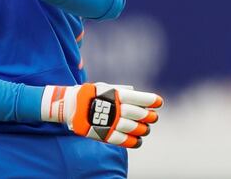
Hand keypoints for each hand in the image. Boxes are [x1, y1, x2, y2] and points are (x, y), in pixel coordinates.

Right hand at [41, 83, 162, 147]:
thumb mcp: (104, 87)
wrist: (71, 105)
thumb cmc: (90, 94)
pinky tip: (139, 141)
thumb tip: (136, 96)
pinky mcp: (105, 134)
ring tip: (146, 129)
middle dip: (149, 116)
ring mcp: (110, 122)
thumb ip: (120, 91)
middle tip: (154, 117)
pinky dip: (134, 142)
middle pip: (138, 114)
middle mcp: (115, 108)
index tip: (159, 102)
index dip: (150, 100)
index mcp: (115, 95)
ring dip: (143, 129)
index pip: (138, 98)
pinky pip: (123, 140)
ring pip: (133, 128)